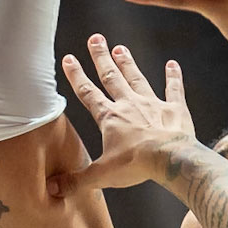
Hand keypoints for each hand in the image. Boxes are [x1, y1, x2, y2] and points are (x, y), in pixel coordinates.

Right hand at [51, 36, 195, 197]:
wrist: (171, 159)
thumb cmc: (136, 166)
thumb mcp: (101, 175)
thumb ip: (76, 180)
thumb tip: (51, 189)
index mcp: (110, 118)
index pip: (88, 94)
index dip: (77, 76)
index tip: (69, 58)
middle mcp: (129, 105)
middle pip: (112, 77)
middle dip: (102, 58)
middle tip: (96, 38)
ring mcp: (153, 105)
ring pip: (138, 79)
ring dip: (128, 63)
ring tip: (121, 47)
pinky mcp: (175, 110)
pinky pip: (174, 89)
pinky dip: (173, 77)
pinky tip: (173, 64)